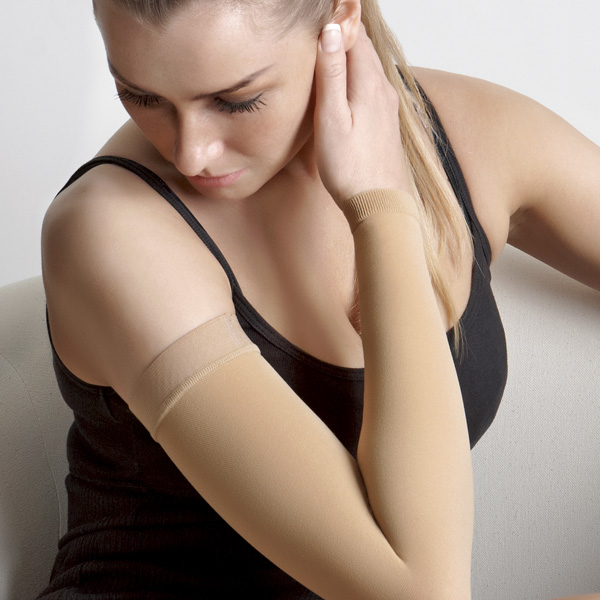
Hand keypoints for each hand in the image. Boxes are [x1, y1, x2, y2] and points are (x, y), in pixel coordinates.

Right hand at [314, 23, 411, 205]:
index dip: (337, 22)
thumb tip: (330, 31)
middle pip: (364, 48)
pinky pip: (373, 87)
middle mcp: (384, 90)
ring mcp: (388, 107)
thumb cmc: (350, 167)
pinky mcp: (386, 123)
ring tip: (330, 50)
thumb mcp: (331, 119)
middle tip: (321, 27)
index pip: (355, 35)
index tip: (319, 15)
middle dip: (344, 34)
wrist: (379, 204)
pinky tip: (347, 87)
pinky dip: (358, 77)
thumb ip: (331, 74)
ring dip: (351, 56)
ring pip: (370, 68)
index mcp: (369, 83)